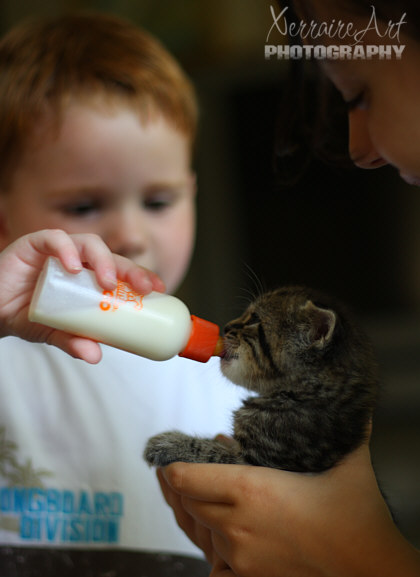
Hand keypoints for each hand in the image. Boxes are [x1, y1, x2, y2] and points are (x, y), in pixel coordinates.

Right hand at [0, 229, 164, 361]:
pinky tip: (73, 267)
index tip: (158, 290)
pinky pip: (54, 239)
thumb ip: (73, 341)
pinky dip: (66, 249)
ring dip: (103, 260)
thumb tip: (95, 356)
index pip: (120, 272)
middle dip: (130, 269)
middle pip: (111, 256)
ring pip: (88, 243)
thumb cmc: (25, 315)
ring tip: (106, 282)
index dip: (141, 276)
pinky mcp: (34, 244)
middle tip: (141, 287)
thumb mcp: (54, 332)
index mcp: (88, 278)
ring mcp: (58, 250)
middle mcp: (77, 261)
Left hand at [158, 444, 419, 576]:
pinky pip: (216, 559)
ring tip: (197, 492)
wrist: (371, 571)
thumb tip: (351, 408)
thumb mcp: (347, 465)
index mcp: (251, 490)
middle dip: (180, 485)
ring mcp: (241, 556)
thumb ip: (344, 431)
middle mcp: (238, 524)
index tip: (167, 455)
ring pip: (201, 530)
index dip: (172, 466)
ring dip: (197, 510)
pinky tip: (218, 530)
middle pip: (187, 503)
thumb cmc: (358, 521)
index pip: (188, 478)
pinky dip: (213, 540)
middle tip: (179, 468)